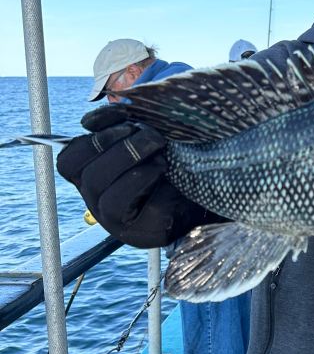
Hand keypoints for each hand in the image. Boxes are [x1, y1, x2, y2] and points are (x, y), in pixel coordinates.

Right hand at [57, 105, 211, 247]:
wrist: (204, 189)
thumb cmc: (166, 159)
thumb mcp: (138, 138)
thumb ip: (116, 126)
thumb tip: (91, 120)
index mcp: (90, 177)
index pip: (68, 163)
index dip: (91, 141)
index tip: (124, 126)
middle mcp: (98, 203)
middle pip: (92, 179)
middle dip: (123, 150)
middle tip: (152, 137)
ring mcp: (120, 223)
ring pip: (111, 201)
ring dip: (138, 170)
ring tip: (161, 157)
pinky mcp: (147, 233)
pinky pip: (146, 211)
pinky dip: (155, 186)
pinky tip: (167, 172)